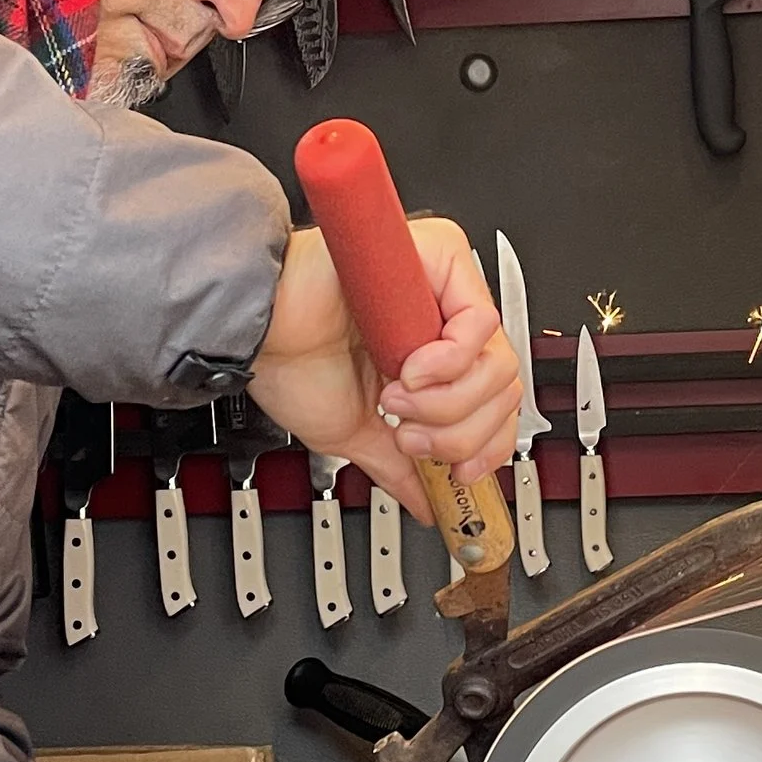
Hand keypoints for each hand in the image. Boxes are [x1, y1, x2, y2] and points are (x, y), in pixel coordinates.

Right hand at [248, 216, 521, 523]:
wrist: (257, 333)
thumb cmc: (292, 360)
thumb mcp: (359, 433)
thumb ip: (402, 467)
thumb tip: (429, 504)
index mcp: (433, 352)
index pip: (498, 404)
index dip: (486, 446)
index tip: (458, 471)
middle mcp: (446, 318)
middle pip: (504, 390)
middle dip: (457, 432)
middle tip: (407, 433)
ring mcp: (446, 288)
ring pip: (498, 364)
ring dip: (446, 402)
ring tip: (397, 399)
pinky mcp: (443, 257)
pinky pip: (480, 324)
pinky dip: (448, 363)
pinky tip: (409, 369)